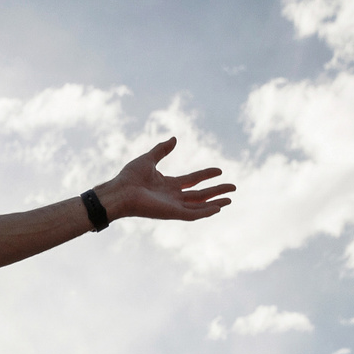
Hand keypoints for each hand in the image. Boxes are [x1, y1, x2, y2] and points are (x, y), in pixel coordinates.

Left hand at [98, 138, 233, 222]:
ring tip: (231, 199)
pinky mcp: (171, 214)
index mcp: (168, 185)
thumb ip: (162, 150)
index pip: (192, 180)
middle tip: (233, 187)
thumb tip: (174, 139)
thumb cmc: (129, 177)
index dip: (206, 175)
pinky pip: (192, 215)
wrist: (119, 191)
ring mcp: (173, 206)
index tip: (220, 170)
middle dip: (217, 191)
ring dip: (215, 202)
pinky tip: (217, 208)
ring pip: (199, 206)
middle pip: (200, 195)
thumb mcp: (149, 159)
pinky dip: (205, 212)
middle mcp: (173, 197)